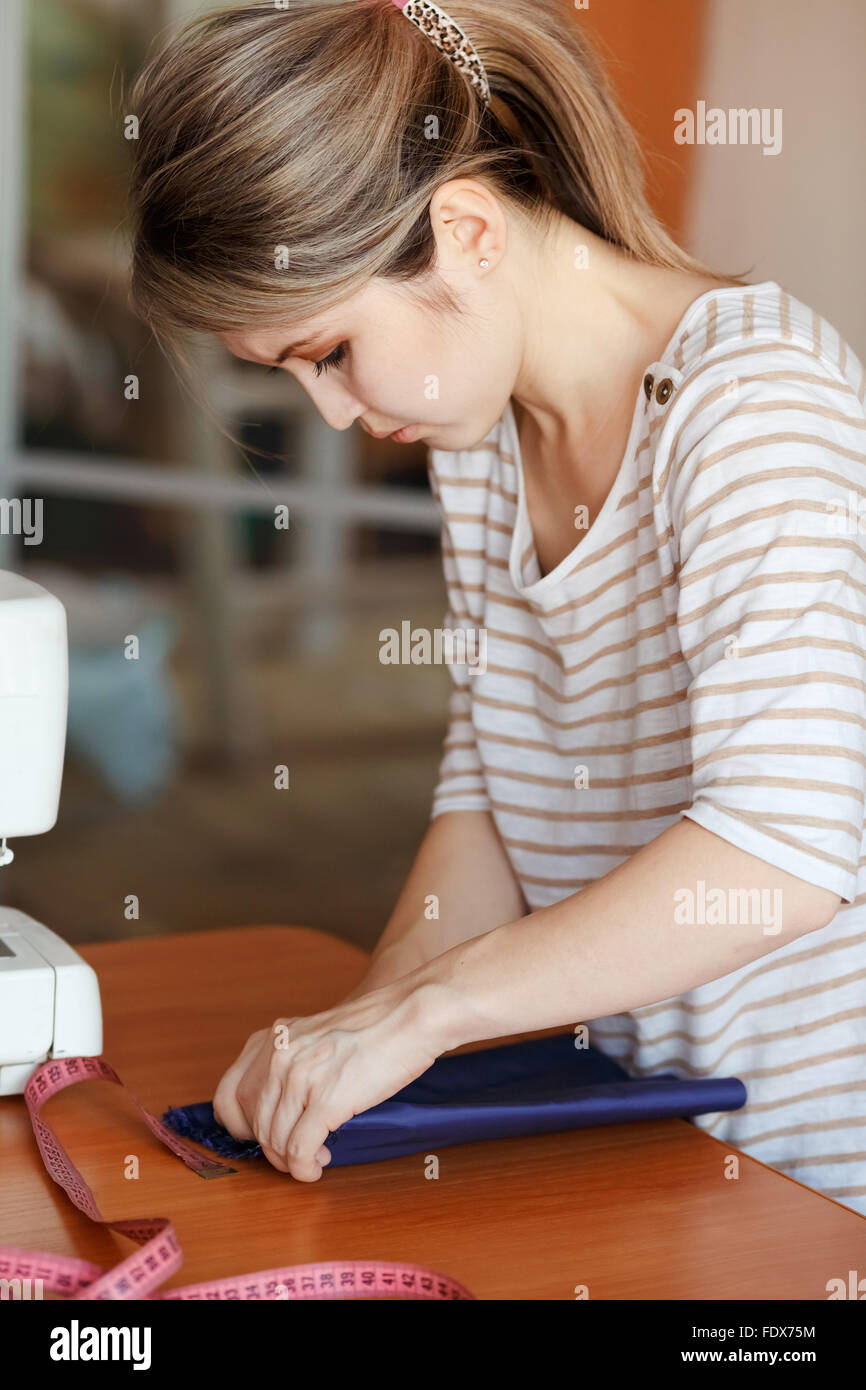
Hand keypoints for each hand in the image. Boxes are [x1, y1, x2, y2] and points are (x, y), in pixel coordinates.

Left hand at [212, 977, 452, 1181]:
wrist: (411, 1015)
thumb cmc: (374, 1026)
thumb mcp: (316, 1033)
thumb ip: (291, 1059)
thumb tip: (277, 1106)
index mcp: (272, 1039)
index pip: (229, 1095)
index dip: (240, 1126)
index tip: (261, 1136)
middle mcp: (278, 1056)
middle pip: (252, 1124)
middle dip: (271, 1148)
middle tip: (293, 1153)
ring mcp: (300, 1078)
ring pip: (275, 1141)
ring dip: (290, 1161)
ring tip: (313, 1159)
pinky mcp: (325, 1100)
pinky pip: (299, 1150)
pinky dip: (304, 1167)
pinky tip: (317, 1166)